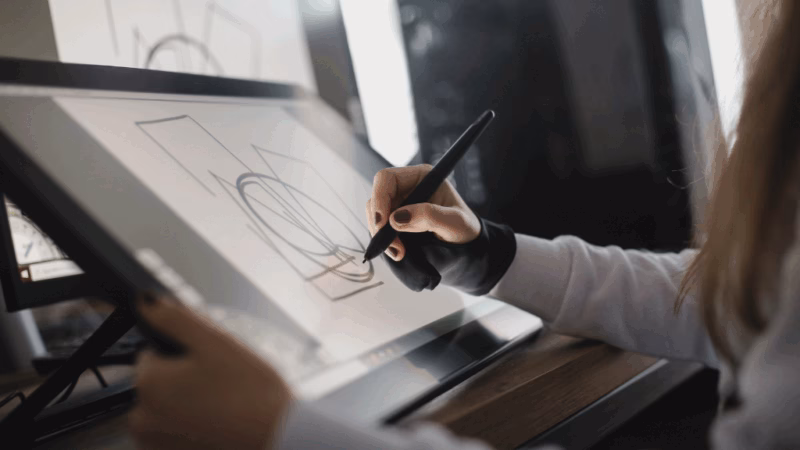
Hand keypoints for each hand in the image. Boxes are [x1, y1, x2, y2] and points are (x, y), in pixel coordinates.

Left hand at [130, 295, 290, 449]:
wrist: (277, 438)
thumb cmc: (252, 393)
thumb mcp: (215, 342)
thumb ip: (174, 318)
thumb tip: (144, 301)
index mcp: (148, 383)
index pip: (151, 354)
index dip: (182, 354)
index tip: (209, 364)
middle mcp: (142, 418)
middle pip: (156, 383)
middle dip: (182, 380)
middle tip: (221, 384)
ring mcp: (154, 444)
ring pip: (165, 409)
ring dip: (187, 405)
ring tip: (222, 405)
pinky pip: (174, 433)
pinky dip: (192, 428)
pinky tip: (218, 424)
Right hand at [366, 164, 480, 260]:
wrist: (466, 244)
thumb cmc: (464, 228)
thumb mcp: (454, 222)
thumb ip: (429, 216)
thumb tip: (396, 218)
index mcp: (421, 177)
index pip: (387, 178)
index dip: (379, 198)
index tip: (382, 223)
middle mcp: (407, 187)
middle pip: (377, 198)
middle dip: (379, 222)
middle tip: (392, 246)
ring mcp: (399, 204)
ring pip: (375, 215)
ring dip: (381, 235)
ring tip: (399, 253)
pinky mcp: (395, 221)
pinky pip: (380, 228)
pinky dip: (385, 241)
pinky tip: (397, 252)